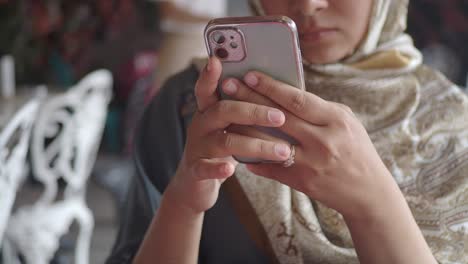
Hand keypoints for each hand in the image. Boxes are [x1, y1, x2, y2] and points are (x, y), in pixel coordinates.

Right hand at [165, 58, 292, 213]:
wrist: (195, 183)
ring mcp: (197, 147)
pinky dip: (218, 168)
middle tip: (280, 117)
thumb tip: (276, 93)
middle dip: (253, 111)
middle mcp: (200, 125)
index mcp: (209, 110)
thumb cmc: (221, 148)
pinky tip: (231, 168)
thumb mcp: (228, 126)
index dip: (210, 75)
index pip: (208, 88)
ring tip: (282, 151)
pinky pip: (205, 168)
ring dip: (255, 144)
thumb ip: (242, 110)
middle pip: (223, 110)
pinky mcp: (195, 170)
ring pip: (224, 141)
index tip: (216, 60)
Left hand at [220, 71, 400, 220]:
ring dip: (244, 128)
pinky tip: (237, 148)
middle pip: (279, 116)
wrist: (368, 192)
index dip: (271, 86)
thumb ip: (319, 109)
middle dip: (250, 98)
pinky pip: (271, 168)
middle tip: (228, 86)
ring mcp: (311, 163)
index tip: (250, 75)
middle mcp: (323, 140)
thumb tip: (285, 95)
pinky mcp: (302, 182)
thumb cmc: (357, 151)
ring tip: (224, 115)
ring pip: (269, 142)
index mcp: (335, 120)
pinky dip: (253, 158)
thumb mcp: (346, 123)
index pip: (297, 99)